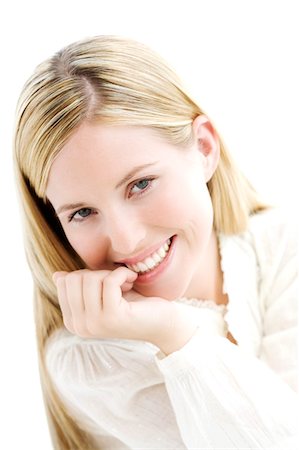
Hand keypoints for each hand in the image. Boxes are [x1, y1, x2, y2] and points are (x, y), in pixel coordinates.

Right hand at [53, 267, 196, 353]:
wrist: (162, 321)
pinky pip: (109, 281)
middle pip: (75, 279)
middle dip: (98, 273)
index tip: (107, 282)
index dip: (88, 274)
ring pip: (91, 279)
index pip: (65, 282)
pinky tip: (132, 280)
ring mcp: (95, 324)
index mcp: (73, 322)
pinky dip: (122, 274)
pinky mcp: (112, 317)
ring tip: (126, 284)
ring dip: (112, 274)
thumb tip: (57, 275)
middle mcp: (80, 327)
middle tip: (117, 282)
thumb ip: (80, 286)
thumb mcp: (101, 293)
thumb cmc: (133, 305)